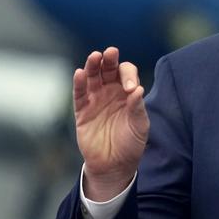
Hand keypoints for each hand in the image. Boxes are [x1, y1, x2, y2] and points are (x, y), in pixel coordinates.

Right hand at [73, 47, 148, 200]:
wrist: (114, 165)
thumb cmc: (131, 144)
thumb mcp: (140, 126)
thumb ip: (137, 108)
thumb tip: (138, 90)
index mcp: (127, 92)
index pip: (126, 73)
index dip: (128, 76)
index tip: (130, 89)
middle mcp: (111, 91)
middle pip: (108, 69)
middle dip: (109, 60)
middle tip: (110, 52)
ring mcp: (96, 100)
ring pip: (92, 77)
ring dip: (92, 66)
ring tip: (95, 57)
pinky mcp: (82, 111)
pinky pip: (79, 94)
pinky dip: (79, 83)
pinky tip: (80, 73)